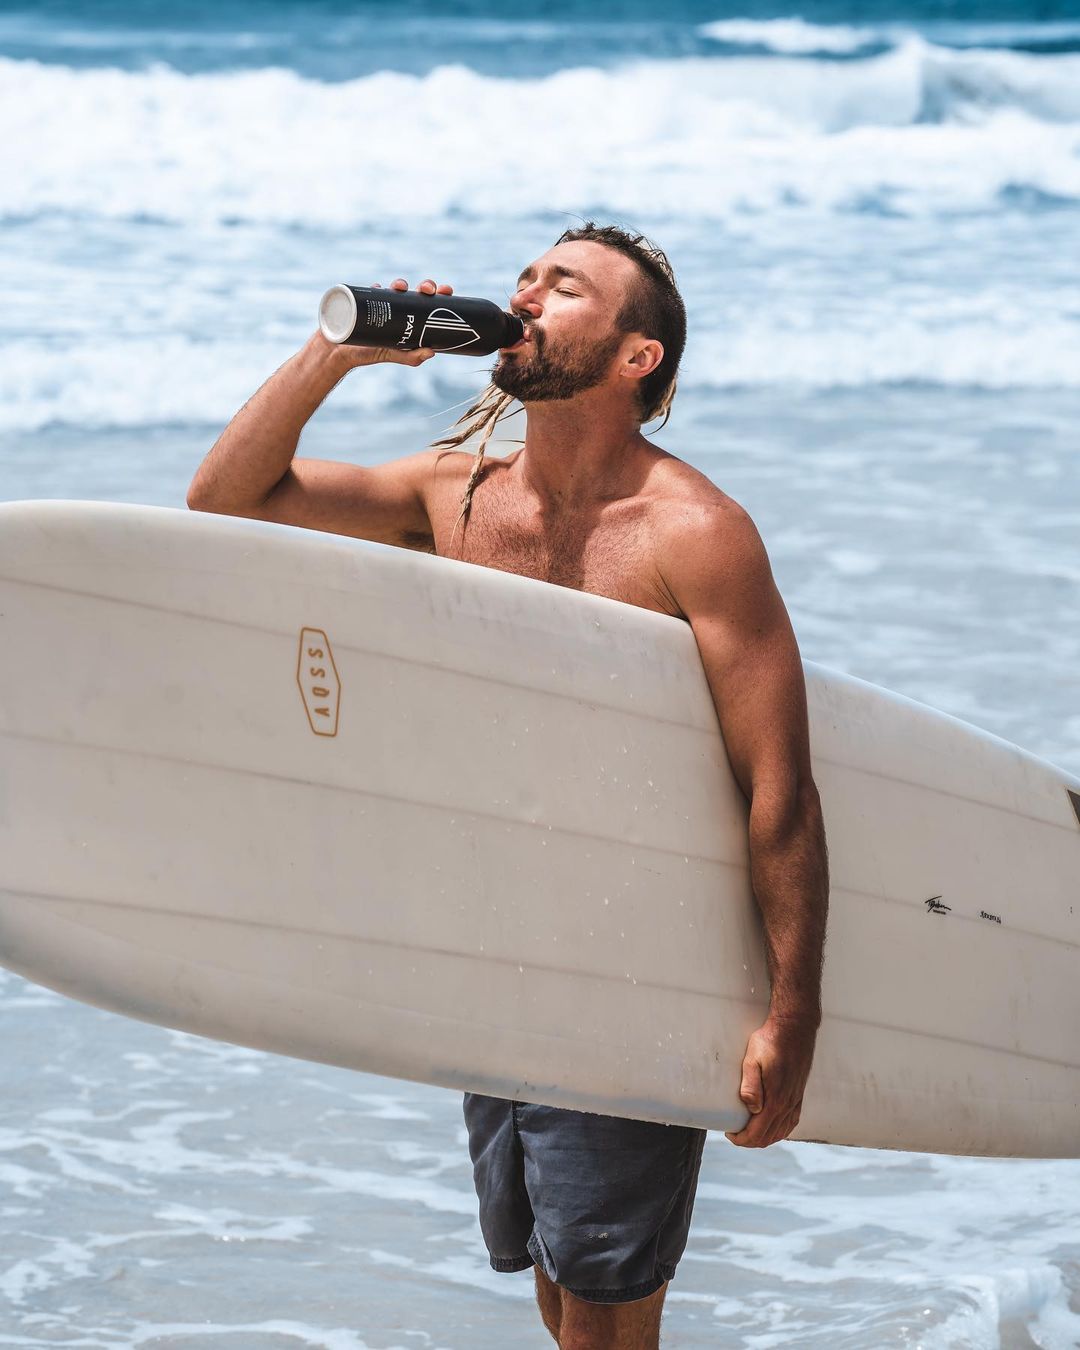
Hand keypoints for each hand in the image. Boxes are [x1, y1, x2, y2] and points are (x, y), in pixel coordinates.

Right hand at [340, 277, 455, 368]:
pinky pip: (372, 290)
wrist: (341, 351)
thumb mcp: (393, 355)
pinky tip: (380, 288)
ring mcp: (382, 301)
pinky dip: (377, 288)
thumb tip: (432, 352)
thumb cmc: (369, 353)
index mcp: (411, 317)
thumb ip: (411, 357)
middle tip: (428, 290)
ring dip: (402, 283)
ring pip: (396, 287)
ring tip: (402, 288)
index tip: (447, 291)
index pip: (429, 303)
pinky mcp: (364, 299)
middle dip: (425, 285)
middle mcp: (399, 307)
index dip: (439, 294)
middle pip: (416, 292)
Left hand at [725, 1015, 817, 1148]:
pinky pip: (791, 1123)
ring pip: (780, 1132)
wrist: (794, 1028)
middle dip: (750, 1141)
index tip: (729, 1133)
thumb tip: (751, 1109)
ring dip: (764, 1137)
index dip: (742, 1139)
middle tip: (735, 1133)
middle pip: (768, 1137)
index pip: (758, 1133)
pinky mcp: (799, 1095)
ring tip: (748, 1131)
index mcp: (775, 1100)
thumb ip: (751, 1086)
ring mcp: (795, 1101)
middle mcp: (787, 1105)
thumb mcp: (753, 1059)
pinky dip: (779, 1131)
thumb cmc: (770, 1041)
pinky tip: (771, 1126)